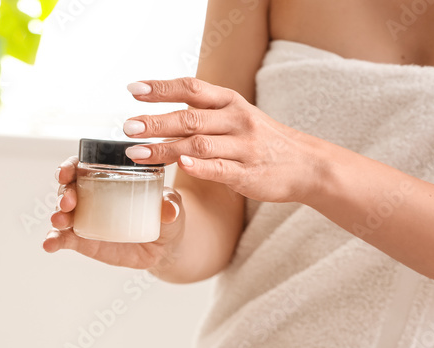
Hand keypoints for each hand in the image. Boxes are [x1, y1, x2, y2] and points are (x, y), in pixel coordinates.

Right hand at [43, 156, 183, 270]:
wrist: (165, 247)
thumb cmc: (166, 215)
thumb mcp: (172, 206)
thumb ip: (170, 205)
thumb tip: (169, 210)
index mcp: (108, 176)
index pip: (83, 165)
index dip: (70, 166)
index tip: (67, 171)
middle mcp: (91, 195)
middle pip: (68, 188)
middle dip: (63, 192)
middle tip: (69, 201)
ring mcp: (85, 218)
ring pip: (63, 213)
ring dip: (57, 215)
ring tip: (60, 221)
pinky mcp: (83, 241)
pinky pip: (64, 239)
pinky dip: (53, 240)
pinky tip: (49, 244)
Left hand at [123, 77, 322, 203]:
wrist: (306, 164)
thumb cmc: (260, 141)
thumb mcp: (234, 117)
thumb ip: (201, 114)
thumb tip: (156, 114)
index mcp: (229, 102)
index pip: (191, 88)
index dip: (162, 88)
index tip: (133, 89)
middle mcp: (236, 120)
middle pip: (190, 118)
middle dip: (155, 122)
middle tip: (127, 126)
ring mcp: (243, 147)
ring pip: (199, 145)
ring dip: (165, 148)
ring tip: (136, 153)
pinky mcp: (248, 174)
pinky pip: (220, 169)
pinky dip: (200, 167)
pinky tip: (180, 166)